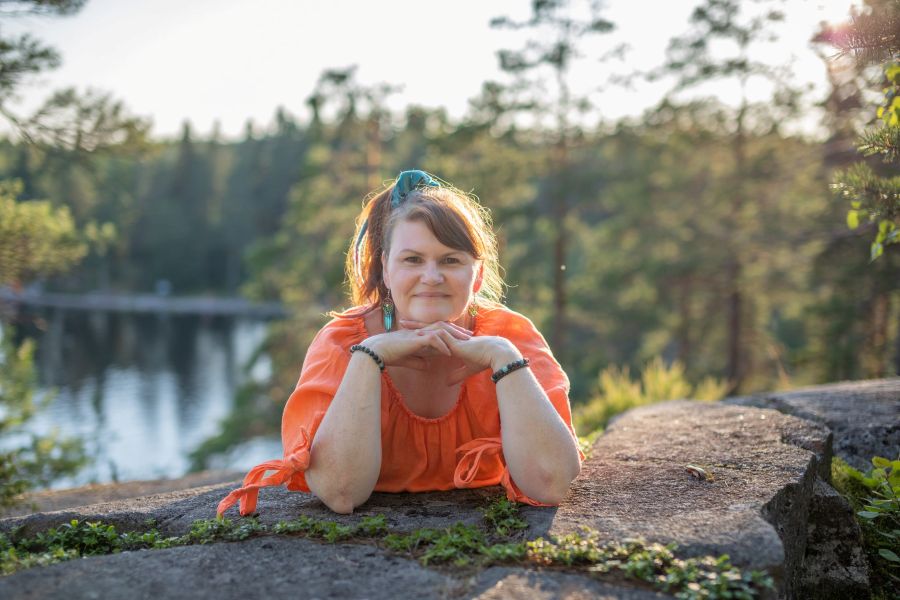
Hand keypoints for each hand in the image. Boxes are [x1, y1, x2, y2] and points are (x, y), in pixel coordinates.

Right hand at [362, 321, 471, 370]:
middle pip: (442, 327)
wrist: (376, 351)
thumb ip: (418, 362)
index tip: (462, 340)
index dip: (451, 334)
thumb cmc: (388, 355)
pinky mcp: (414, 339)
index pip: (438, 331)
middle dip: (457, 332)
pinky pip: (432, 339)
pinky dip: (441, 345)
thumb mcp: (407, 360)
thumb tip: (428, 366)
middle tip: (469, 337)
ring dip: (452, 336)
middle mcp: (420, 331)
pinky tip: (448, 353)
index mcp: (419, 335)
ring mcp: (418, 334)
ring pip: (440, 330)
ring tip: (463, 344)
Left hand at [399, 319, 520, 385]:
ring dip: (417, 326)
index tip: (410, 332)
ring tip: (403, 323)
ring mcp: (452, 337)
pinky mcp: (455, 341)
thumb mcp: (467, 370)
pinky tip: (417, 334)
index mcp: (452, 341)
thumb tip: (446, 383)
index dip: (422, 333)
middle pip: (429, 328)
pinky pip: (439, 336)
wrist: (495, 354)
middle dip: (415, 325)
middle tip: (401, 322)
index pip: (434, 335)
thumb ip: (456, 375)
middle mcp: (451, 337)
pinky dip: (428, 335)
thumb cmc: (484, 360)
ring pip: (431, 328)